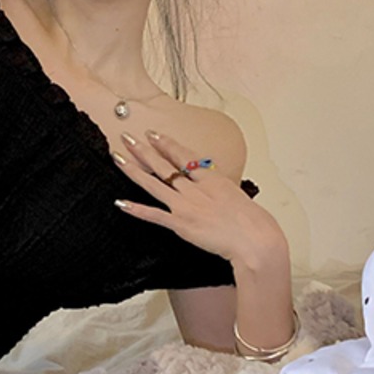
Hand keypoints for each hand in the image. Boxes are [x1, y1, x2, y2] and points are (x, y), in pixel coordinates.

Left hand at [112, 128, 281, 267]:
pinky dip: (136, 209)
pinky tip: (121, 203)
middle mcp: (196, 188)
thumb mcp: (239, 197)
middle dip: (144, 149)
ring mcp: (186, 205)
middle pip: (165, 165)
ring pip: (154, 183)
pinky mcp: (181, 224)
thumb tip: (218, 188)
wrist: (255, 239)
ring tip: (118, 157)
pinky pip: (154, 215)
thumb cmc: (254, 223)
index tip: (154, 134)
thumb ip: (222, 191)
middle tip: (127, 137)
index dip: (166, 144)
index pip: (184, 156)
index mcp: (212, 179)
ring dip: (134, 169)